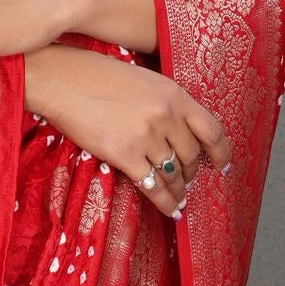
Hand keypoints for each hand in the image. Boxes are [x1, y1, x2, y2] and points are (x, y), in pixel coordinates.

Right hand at [24, 43, 232, 218]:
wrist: (61, 80)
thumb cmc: (96, 75)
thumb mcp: (143, 80)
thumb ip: (166, 102)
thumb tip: (179, 130)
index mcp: (174, 94)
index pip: (211, 129)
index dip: (221, 151)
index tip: (222, 164)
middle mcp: (165, 115)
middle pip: (192, 155)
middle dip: (192, 173)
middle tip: (189, 181)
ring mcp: (146, 136)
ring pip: (174, 173)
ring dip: (179, 190)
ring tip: (180, 198)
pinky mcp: (124, 155)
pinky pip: (153, 187)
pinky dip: (165, 202)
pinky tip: (170, 210)